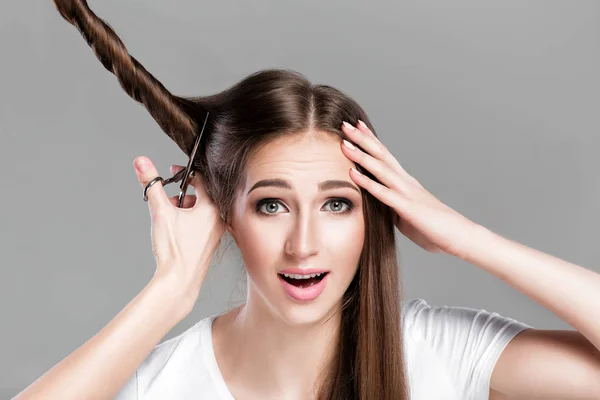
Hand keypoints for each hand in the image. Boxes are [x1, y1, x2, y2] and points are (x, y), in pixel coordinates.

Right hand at [133, 156, 225, 304]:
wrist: (179, 282)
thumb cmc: (174, 249)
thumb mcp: (160, 211)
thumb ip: (151, 184)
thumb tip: (141, 161)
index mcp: (212, 208)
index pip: (201, 180)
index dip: (183, 173)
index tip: (171, 172)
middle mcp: (219, 219)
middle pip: (200, 195)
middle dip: (180, 194)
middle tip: (166, 200)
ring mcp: (216, 232)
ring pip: (200, 210)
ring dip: (183, 208)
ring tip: (169, 217)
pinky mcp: (211, 243)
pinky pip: (201, 223)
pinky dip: (188, 220)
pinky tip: (175, 230)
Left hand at [340, 121, 478, 258]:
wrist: (460, 237)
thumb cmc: (435, 228)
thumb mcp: (407, 216)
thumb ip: (393, 208)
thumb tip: (380, 207)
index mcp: (406, 183)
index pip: (386, 156)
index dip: (371, 140)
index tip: (357, 126)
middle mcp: (406, 182)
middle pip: (381, 155)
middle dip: (362, 139)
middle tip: (345, 123)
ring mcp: (407, 193)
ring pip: (380, 169)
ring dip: (361, 155)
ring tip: (343, 142)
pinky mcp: (407, 208)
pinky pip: (383, 193)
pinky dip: (367, 182)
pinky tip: (352, 173)